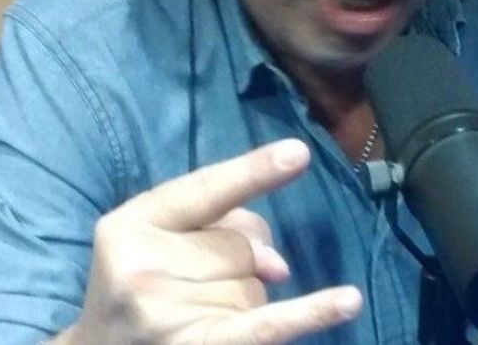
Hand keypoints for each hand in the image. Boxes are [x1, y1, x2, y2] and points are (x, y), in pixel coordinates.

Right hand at [54, 139, 362, 343]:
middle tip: (194, 286)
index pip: (206, 191)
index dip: (254, 172)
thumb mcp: (153, 239)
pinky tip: (347, 300)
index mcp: (130, 224)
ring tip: (195, 314)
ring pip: (255, 286)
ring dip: (242, 299)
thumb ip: (215, 226)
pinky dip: (310, 313)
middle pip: (241, 245)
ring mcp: (166, 314)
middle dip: (238, 262)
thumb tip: (278, 265)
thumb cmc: (135, 287)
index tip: (299, 152)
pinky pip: (265, 326)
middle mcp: (143, 268)